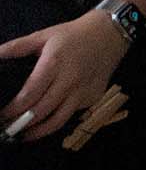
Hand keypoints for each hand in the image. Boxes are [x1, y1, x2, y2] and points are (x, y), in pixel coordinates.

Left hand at [0, 11, 130, 142]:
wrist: (110, 34)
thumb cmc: (73, 34)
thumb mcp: (44, 36)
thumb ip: (17, 47)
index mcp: (54, 64)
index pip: (29, 94)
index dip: (13, 109)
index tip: (1, 116)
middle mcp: (70, 81)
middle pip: (41, 111)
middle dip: (21, 124)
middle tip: (7, 130)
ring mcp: (83, 91)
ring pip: (58, 120)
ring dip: (38, 132)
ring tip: (23, 136)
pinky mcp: (93, 97)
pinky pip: (72, 114)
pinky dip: (57, 121)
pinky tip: (45, 123)